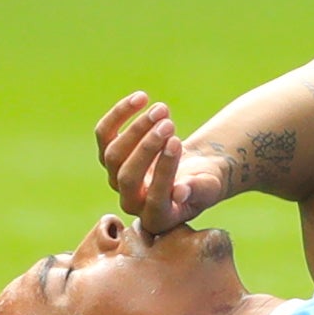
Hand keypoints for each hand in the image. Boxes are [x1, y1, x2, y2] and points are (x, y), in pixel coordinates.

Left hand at [95, 92, 226, 234]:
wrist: (193, 171)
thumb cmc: (204, 182)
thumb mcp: (208, 188)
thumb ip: (197, 190)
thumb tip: (180, 190)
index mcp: (157, 217)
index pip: (154, 198)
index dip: (163, 170)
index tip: (176, 141)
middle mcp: (131, 201)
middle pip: (127, 176)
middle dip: (146, 147)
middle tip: (168, 123)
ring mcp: (117, 179)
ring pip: (113, 155)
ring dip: (136, 129)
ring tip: (162, 108)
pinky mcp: (112, 156)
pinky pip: (105, 134)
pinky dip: (120, 114)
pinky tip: (142, 97)